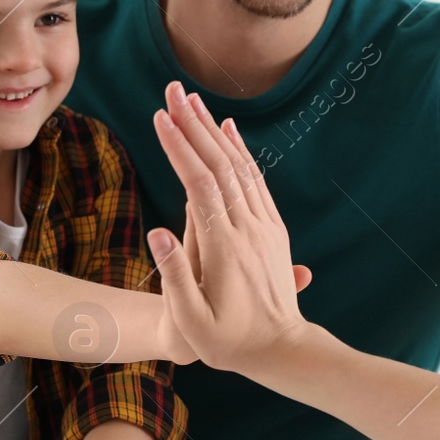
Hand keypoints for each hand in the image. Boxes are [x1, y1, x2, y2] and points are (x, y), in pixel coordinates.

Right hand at [148, 82, 313, 375]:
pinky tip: (228, 130)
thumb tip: (155, 229)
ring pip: (239, 165)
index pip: (200, 184)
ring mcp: (264, 225)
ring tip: (191, 100)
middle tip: (172, 89)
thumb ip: (174, 276)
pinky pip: (255, 179)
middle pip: (220, 163)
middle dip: (193, 124)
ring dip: (214, 130)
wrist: (284, 350)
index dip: (180, 148)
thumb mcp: (193, 323)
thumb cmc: (231, 344)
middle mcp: (248, 228)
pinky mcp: (272, 227)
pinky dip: (240, 150)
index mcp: (225, 247)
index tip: (159, 118)